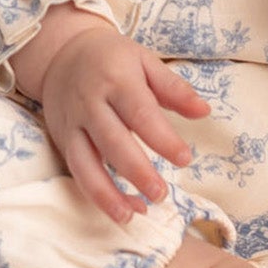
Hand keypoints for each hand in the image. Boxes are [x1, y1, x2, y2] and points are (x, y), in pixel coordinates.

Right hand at [37, 28, 210, 224]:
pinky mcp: (62, 139)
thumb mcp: (145, 61)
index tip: (185, 159)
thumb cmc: (113, 58)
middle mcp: (91, 103)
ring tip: (133, 215)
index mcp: (117, 80)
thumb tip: (205, 111)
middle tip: (161, 194)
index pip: (141, 114)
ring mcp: (73, 123)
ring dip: (108, 193)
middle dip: (137, 171)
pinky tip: (122, 209)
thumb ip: (174, 88)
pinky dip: (97, 194)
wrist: (62, 52)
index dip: (163, 139)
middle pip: (113, 142)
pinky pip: (77, 171)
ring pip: (86, 163)